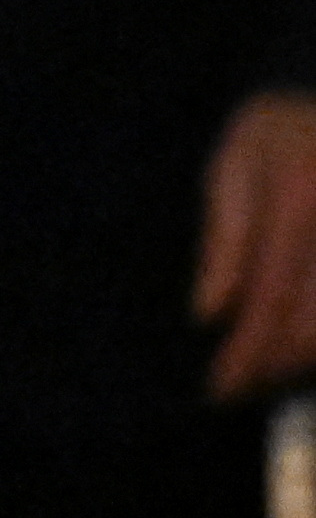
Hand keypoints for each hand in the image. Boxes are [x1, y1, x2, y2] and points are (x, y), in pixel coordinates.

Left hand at [198, 92, 315, 399]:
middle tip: (242, 387)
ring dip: (306, 357)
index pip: (272, 294)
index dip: (248, 350)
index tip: (221, 388)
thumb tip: (210, 313)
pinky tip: (302, 342)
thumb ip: (225, 236)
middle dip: (278, 365)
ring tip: (268, 369)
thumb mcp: (237, 163)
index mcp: (300, 196)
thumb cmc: (284, 129)